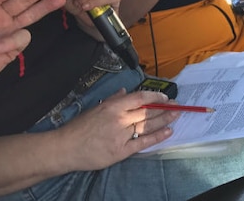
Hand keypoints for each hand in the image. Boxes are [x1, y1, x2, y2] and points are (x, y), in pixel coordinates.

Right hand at [56, 89, 178, 170]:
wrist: (67, 148)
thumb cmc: (79, 127)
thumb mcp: (95, 108)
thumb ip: (112, 99)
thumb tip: (125, 92)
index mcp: (113, 106)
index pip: (140, 98)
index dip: (155, 96)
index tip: (165, 96)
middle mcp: (119, 119)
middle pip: (147, 112)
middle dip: (164, 108)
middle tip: (177, 106)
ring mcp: (121, 136)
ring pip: (148, 126)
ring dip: (164, 120)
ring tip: (176, 115)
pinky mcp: (121, 151)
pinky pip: (143, 143)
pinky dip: (157, 136)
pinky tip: (168, 132)